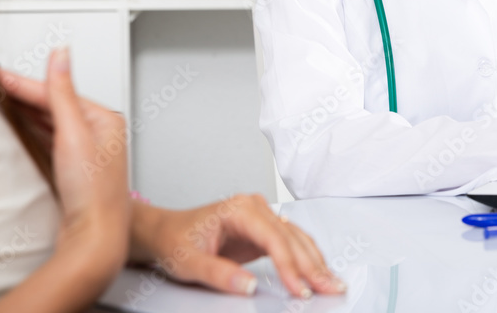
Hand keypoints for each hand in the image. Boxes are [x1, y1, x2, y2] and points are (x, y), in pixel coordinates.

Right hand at [0, 49, 129, 283]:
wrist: (95, 236)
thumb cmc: (93, 191)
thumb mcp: (74, 134)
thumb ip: (62, 94)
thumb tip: (62, 56)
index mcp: (106, 118)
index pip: (58, 92)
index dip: (24, 83)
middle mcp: (101, 132)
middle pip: (55, 106)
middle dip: (22, 95)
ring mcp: (88, 152)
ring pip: (51, 124)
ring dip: (25, 113)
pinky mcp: (75, 170)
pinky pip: (49, 142)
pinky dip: (32, 133)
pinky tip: (18, 130)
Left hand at [132, 194, 345, 298]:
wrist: (164, 232)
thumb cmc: (174, 240)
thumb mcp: (189, 262)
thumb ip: (219, 273)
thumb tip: (249, 285)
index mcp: (240, 210)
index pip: (274, 238)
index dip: (290, 266)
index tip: (299, 288)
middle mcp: (254, 208)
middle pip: (292, 238)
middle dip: (313, 265)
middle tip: (331, 288)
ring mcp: (261, 217)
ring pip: (297, 239)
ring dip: (315, 262)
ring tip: (332, 282)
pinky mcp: (262, 230)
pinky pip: (290, 243)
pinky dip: (306, 259)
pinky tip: (318, 271)